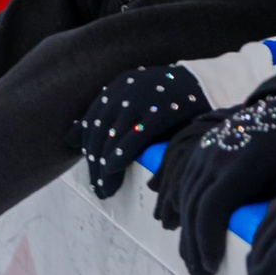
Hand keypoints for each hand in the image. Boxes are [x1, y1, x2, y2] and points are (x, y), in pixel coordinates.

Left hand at [71, 65, 209, 198]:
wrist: (206, 84)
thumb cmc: (168, 98)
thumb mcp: (133, 100)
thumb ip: (105, 117)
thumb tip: (69, 138)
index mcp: (117, 88)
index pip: (92, 122)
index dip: (88, 151)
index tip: (92, 174)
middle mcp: (125, 91)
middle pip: (99, 134)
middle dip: (95, 165)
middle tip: (98, 189)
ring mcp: (142, 101)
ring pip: (112, 139)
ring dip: (104, 168)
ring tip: (106, 190)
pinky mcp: (160, 112)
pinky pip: (133, 138)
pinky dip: (119, 156)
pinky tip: (114, 172)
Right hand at [149, 91, 275, 274]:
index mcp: (242, 162)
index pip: (211, 207)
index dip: (206, 239)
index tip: (212, 267)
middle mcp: (217, 154)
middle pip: (193, 206)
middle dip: (193, 244)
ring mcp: (206, 148)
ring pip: (185, 196)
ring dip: (186, 231)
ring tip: (193, 260)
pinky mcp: (202, 147)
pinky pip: (184, 181)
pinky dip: (182, 208)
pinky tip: (185, 230)